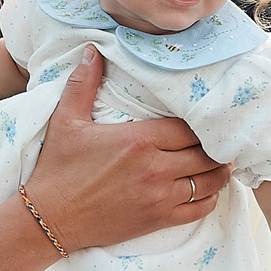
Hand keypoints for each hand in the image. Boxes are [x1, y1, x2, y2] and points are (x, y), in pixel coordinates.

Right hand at [30, 48, 229, 249]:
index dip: (200, 123)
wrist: (49, 218)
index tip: (204, 120)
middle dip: (214, 146)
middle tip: (220, 140)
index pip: (188, 127)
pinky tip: (207, 190)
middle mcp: (156, 167)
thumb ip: (83, 84)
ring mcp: (160, 196)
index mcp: (139, 139)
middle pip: (205, 153)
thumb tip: (92, 51)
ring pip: (209, 181)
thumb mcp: (66, 121)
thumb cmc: (58, 169)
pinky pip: (200, 209)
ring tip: (221, 162)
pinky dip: (210, 199)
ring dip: (218, 171)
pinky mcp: (159, 219)